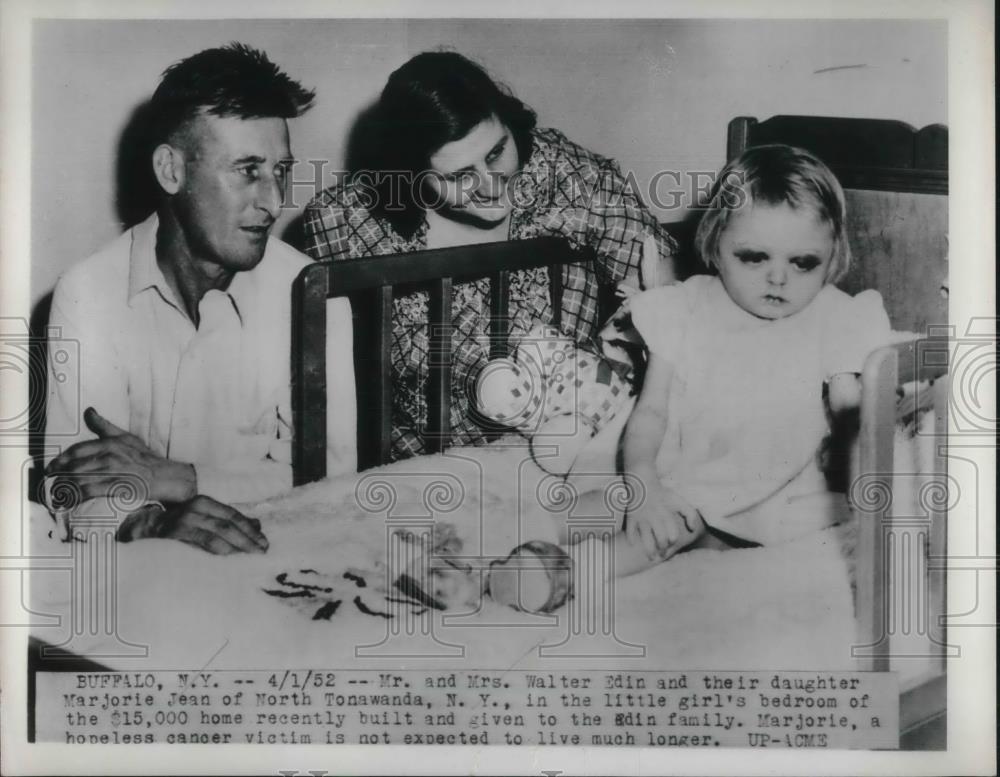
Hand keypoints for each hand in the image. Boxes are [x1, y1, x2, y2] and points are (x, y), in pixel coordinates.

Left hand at [47, 407, 196, 504]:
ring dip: (65, 488)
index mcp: (110, 443)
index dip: (61, 460)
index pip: (77, 450)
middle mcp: (110, 456)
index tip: (52, 468)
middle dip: (60, 476)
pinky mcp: (117, 487)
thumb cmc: (146, 458)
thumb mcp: (127, 438)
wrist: (168, 477)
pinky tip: (70, 501)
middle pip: (75, 466)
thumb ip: (104, 426)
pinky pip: (89, 491)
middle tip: (52, 484)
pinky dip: (76, 497)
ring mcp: (113, 472)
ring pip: (79, 479)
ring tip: (58, 494)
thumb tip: (89, 411)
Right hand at [116, 495, 268, 554]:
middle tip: (261, 553)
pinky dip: (215, 551)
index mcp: (204, 503)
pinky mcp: (172, 534)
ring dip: (236, 546)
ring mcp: (183, 520)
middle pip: (228, 524)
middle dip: (247, 540)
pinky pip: (199, 542)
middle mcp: (194, 508)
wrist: (138, 530)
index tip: (264, 544)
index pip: (233, 516)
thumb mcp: (203, 520)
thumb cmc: (175, 527)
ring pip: (216, 533)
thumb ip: (228, 521)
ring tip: (249, 558)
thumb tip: (258, 524)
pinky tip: (227, 559)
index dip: (250, 530)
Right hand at [626, 485, 704, 560]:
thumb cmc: (662, 493)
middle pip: (661, 539)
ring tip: (651, 557)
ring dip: (649, 550)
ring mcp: (642, 518)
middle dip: (663, 549)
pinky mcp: (631, 517)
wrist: (642, 482)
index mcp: (666, 514)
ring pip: (645, 539)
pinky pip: (630, 532)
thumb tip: (693, 529)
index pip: (673, 533)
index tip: (672, 543)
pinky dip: (631, 539)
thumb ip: (690, 513)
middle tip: (663, 554)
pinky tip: (633, 544)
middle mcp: (654, 517)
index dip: (673, 541)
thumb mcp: (678, 500)